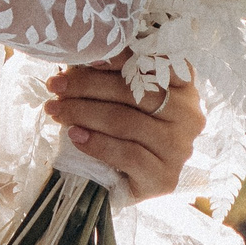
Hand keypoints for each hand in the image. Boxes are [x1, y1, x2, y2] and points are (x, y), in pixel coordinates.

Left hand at [44, 54, 205, 201]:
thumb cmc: (129, 135)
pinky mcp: (165, 177)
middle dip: (88, 86)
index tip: (85, 58)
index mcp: (184, 88)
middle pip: (134, 92)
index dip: (120, 58)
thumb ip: (117, 79)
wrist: (132, 185)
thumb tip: (82, 59)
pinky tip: (74, 136)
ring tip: (56, 110)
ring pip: (126, 122)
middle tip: (56, 85)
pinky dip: (96, 143)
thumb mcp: (128, 101)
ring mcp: (179, 148)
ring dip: (84, 113)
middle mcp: (189, 115)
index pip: (154, 64)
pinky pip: (127, 154)